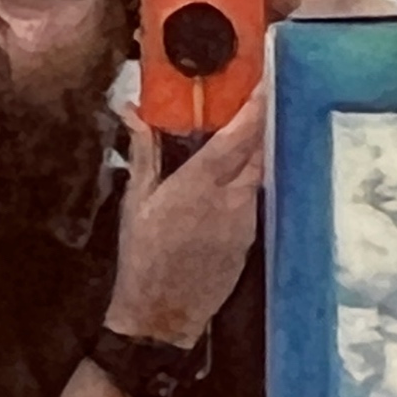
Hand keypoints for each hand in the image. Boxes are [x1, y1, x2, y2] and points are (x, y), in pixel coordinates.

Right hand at [103, 88, 265, 348]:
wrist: (161, 315)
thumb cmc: (141, 257)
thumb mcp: (135, 202)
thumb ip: (143, 153)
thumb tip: (132, 112)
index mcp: (200, 184)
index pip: (239, 135)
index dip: (255, 105)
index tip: (264, 80)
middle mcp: (231, 199)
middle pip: (257, 150)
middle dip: (255, 125)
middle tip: (246, 103)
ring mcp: (245, 221)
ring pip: (257, 175)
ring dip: (249, 155)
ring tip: (232, 139)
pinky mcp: (250, 239)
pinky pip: (251, 199)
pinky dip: (243, 183)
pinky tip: (225, 183)